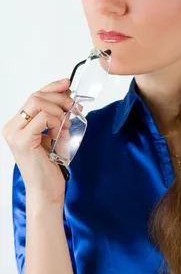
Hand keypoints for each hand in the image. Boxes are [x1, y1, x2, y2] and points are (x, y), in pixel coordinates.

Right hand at [2, 79, 80, 204]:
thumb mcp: (56, 134)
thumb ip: (57, 116)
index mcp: (17, 124)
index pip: (34, 96)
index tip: (67, 84)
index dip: (52, 87)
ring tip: (67, 123)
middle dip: (60, 98)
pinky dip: (56, 121)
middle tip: (74, 107)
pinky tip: (60, 131)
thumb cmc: (51, 165)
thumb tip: (68, 97)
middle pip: (36, 96)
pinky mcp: (22, 140)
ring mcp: (14, 133)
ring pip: (39, 103)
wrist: (47, 190)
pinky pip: (43, 118)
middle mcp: (12, 127)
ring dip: (59, 110)